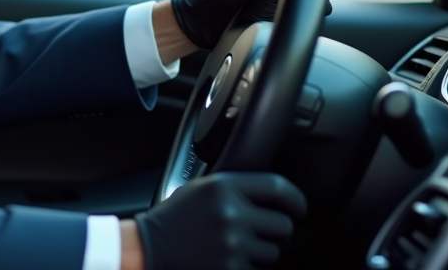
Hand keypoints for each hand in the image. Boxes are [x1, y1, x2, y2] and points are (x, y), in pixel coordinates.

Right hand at [133, 173, 305, 269]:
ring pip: (273, 252)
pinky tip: (226, 259)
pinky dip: (246, 267)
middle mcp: (230, 213)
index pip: (278, 187)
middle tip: (261, 233)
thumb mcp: (201, 189)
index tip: (299, 208)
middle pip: (283, 225)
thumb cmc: (175, 218)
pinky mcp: (230, 268)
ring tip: (236, 247)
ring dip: (262, 253)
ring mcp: (232, 244)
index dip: (296, 200)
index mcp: (223, 187)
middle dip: (276, 232)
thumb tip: (275, 196)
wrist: (148, 248)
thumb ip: (235, 188)